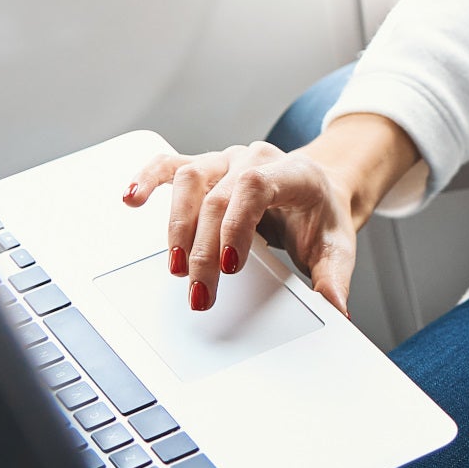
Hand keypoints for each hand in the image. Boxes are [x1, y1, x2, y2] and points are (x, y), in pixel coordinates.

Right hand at [124, 115, 415, 315]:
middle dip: (204, 248)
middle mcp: (253, 159)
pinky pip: (169, 165)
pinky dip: (147, 180)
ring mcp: (226, 161)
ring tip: (176, 266)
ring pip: (189, 179)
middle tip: (201, 291)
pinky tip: (131, 198)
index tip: (228, 264)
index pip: (254, 186)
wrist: (319, 189)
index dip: (236, 223)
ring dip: (177, 225)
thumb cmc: (322, 215)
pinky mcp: (205, 169)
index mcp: (290, 173)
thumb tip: (336, 308)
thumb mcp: (337, 246)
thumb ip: (334, 277)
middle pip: (217, 196)